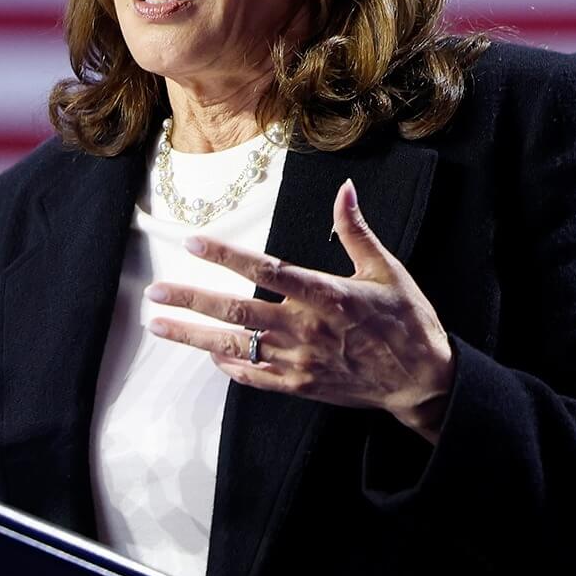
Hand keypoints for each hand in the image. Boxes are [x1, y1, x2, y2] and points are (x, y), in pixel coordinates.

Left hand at [146, 179, 456, 442]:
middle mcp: (306, 328)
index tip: (192, 242)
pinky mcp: (300, 386)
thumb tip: (344, 189)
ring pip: (235, 346)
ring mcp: (299, 360)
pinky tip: (208, 354)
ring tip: (157, 324)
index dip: (226, 256)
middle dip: (191, 300)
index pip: (266, 270)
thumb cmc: (408, 320)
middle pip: (236, 311)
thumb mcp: (386, 270)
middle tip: (154, 292)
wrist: (422, 381)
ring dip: (193, 335)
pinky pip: (254, 376)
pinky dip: (228, 365)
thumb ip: (356, 231)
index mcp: (327, 294)